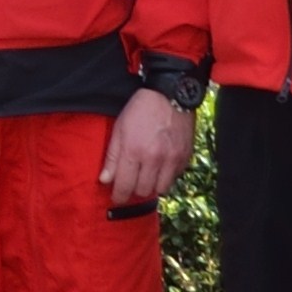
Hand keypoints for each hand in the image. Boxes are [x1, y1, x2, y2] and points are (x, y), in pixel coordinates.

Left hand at [100, 89, 194, 207]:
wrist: (170, 94)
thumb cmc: (141, 109)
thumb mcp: (119, 129)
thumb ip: (112, 157)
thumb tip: (105, 180)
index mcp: (134, 151)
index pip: (124, 186)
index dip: (119, 196)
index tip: (117, 197)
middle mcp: (154, 158)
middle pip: (143, 191)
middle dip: (135, 190)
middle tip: (131, 182)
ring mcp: (172, 159)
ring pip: (161, 189)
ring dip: (152, 186)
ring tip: (147, 176)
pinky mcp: (185, 157)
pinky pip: (175, 178)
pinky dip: (167, 176)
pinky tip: (161, 166)